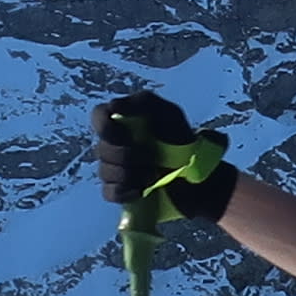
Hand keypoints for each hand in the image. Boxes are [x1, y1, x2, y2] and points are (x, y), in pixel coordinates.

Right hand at [94, 90, 236, 229]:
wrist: (197, 177)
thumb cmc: (182, 141)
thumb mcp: (170, 113)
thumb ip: (144, 102)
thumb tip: (113, 107)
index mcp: (123, 121)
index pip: (98, 116)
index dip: (104, 126)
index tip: (123, 135)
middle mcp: (115, 144)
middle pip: (102, 148)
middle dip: (125, 156)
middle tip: (148, 159)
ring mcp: (115, 169)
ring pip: (105, 171)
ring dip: (129, 174)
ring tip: (152, 176)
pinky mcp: (120, 192)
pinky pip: (109, 192)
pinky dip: (124, 192)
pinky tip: (141, 191)